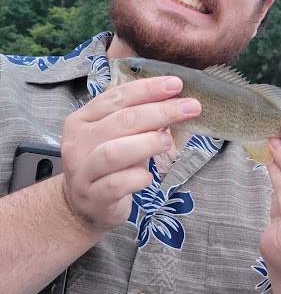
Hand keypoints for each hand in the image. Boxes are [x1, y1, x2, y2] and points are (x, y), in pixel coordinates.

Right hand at [61, 75, 200, 232]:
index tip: (176, 84)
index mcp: (82, 119)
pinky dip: (137, 178)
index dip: (147, 89)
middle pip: (121, 121)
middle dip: (159, 111)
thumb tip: (174, 104)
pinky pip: (117, 185)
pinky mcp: (93, 197)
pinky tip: (148, 178)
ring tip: (168, 140)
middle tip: (189, 108)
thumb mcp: (118, 139)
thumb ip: (139, 122)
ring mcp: (82, 171)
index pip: (116, 97)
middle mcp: (78, 142)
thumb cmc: (106, 167)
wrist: (83, 209)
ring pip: (113, 152)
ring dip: (146, 143)